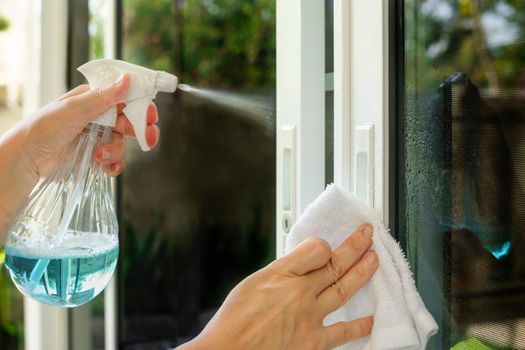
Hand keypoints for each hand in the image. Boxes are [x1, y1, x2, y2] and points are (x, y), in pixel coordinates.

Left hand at [0, 74, 159, 238]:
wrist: (27, 160)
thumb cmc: (44, 129)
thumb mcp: (75, 109)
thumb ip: (104, 97)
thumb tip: (128, 79)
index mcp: (93, 100)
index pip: (125, 98)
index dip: (140, 105)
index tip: (151, 115)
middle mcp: (97, 117)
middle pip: (130, 121)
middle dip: (140, 130)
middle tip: (149, 138)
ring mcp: (97, 138)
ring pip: (123, 143)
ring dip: (116, 151)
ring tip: (99, 155)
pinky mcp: (94, 157)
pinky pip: (115, 161)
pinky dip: (114, 165)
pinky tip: (104, 167)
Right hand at [181, 224, 377, 349]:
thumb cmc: (234, 322)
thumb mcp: (252, 283)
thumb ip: (280, 272)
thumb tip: (299, 265)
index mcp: (281, 274)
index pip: (316, 248)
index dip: (324, 244)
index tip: (326, 246)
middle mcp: (299, 293)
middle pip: (335, 264)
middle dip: (355, 246)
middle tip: (368, 235)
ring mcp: (310, 318)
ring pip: (344, 289)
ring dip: (362, 272)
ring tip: (374, 260)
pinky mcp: (314, 342)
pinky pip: (343, 332)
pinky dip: (359, 326)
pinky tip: (371, 319)